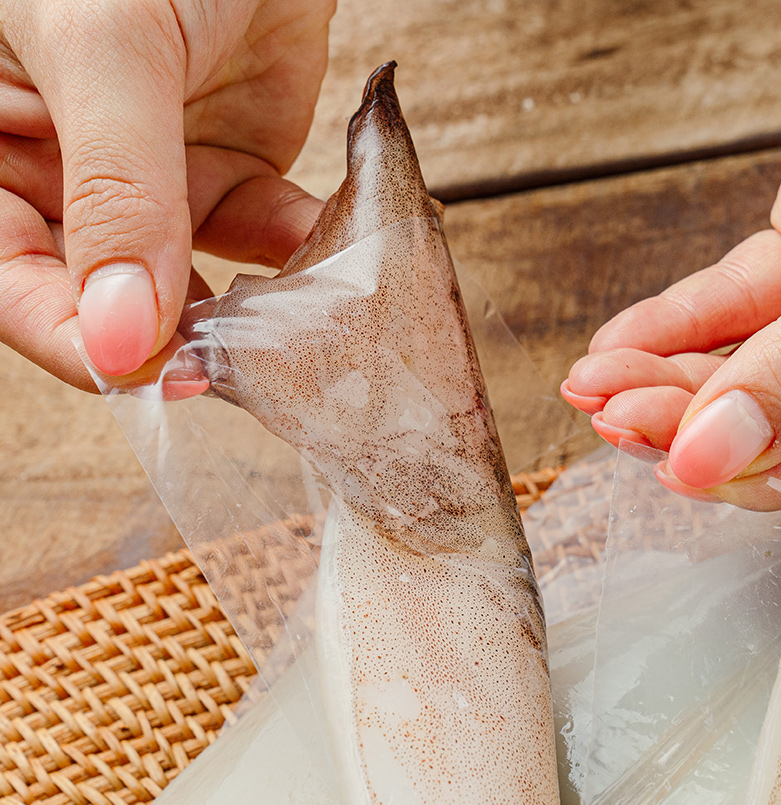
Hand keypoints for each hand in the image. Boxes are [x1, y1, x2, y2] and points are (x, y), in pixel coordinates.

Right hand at [0, 0, 333, 388]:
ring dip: (250, 308)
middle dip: (178, 338)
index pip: (20, 285)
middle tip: (244, 367)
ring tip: (300, 326)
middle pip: (110, 300)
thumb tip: (126, 335)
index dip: (84, 342)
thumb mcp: (101, 41)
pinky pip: (263, 236)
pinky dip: (302, 252)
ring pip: (193, 281)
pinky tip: (336, 257)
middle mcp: (64, 177)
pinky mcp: (227, 167)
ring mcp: (150, 180)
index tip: (160, 374)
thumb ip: (115, 187)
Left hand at [563, 0, 780, 506]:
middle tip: (615, 420)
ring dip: (665, 374)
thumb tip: (716, 459)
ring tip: (593, 385)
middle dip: (691, 420)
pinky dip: (675, 320)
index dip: (751, 469)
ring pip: (746, 357)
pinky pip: (734, 295)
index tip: (672, 466)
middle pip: (780, 414)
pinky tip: (618, 343)